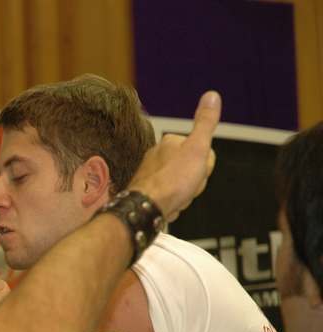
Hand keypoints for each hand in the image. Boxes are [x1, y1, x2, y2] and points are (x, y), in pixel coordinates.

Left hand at [129, 91, 220, 221]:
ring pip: (182, 184)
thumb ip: (205, 123)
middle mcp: (157, 155)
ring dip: (184, 195)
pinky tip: (170, 205)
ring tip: (177, 198)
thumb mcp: (197, 148)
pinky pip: (170, 196)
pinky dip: (173, 202)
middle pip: (192, 169)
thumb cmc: (174, 179)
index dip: (205, 166)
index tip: (195, 172)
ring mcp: (151, 173)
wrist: (147, 208)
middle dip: (194, 183)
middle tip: (186, 187)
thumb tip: (212, 94)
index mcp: (170, 142)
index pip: (202, 152)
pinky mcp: (147, 190)